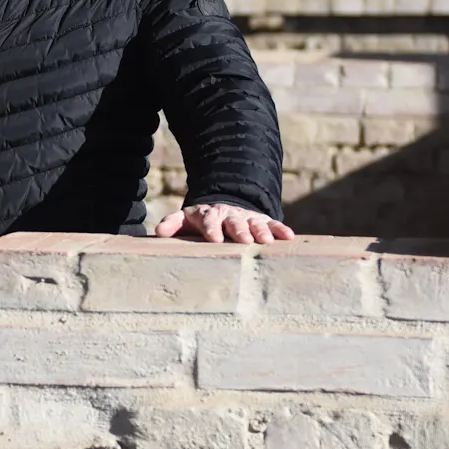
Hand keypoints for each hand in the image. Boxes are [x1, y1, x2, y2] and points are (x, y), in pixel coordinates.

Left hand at [154, 202, 294, 243]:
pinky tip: (289, 238)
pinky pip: (273, 225)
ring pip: (255, 223)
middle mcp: (229, 215)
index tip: (215, 240)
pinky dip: (281, 230)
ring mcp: (247, 218)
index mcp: (209, 215)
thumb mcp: (185, 220)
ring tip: (267, 242)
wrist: (223, 206)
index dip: (211, 229)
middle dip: (239, 231)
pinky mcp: (262, 221)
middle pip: (234, 222)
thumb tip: (158, 232)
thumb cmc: (201, 221)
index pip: (209, 222)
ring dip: (261, 231)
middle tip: (245, 241)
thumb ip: (173, 224)